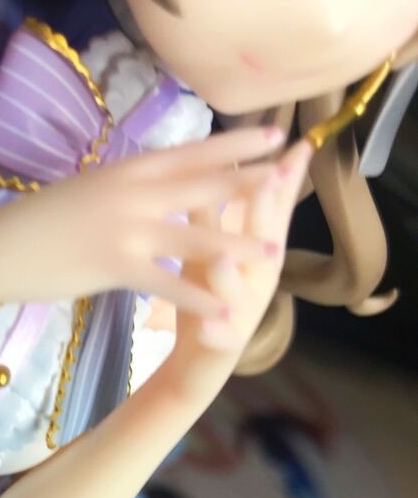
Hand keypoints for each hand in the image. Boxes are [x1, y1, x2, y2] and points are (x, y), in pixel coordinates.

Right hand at [0, 125, 287, 316]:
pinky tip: (223, 310)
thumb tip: (148, 184)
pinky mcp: (115, 266)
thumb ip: (122, 188)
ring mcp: (126, 229)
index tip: (269, 134)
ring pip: (194, 236)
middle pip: (203, 185)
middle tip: (288, 176)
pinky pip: (167, 284)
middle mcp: (133, 193)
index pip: (190, 152)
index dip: (233, 144)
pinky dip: (198, 298)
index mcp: (125, 170)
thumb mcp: (84, 191)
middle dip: (248, 181)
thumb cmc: (35, 223)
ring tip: (270, 253)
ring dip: (235, 246)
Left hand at [160, 139, 313, 404]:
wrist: (201, 357)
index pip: (271, 204)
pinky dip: (215, 329)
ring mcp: (245, 309)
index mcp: (255, 247)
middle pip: (263, 238)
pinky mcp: (225, 342)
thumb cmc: (205, 288)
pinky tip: (207, 326)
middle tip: (271, 177)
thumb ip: (214, 205)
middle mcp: (258, 275)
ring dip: (232, 273)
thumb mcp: (208, 242)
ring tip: (223, 258)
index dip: (283, 174)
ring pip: (240, 288)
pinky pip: (221, 336)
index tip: (296, 140)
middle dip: (265, 209)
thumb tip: (220, 154)